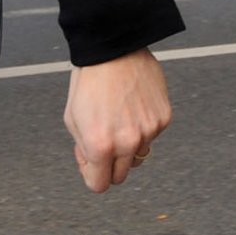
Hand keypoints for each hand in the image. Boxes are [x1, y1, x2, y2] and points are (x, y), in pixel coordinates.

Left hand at [63, 47, 171, 193]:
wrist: (113, 49)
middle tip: (104, 139)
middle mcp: (128, 143)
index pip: (99, 185)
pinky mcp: (163, 118)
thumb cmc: (89, 80)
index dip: (92, 173)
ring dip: (128, 145)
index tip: (90, 160)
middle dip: (110, 164)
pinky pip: (152, 135)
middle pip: (121, 176)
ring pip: (138, 155)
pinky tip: (132, 105)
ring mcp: (149, 131)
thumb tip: (95, 163)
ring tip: (119, 116)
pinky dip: (143, 126)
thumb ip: (84, 149)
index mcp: (101, 146)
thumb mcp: (72, 119)